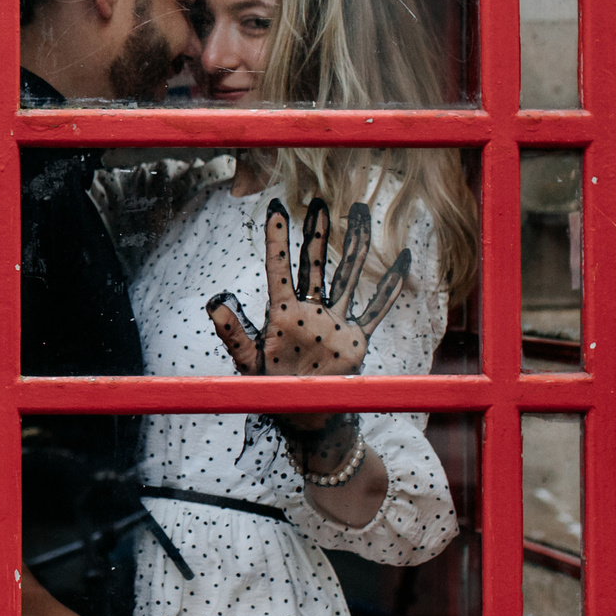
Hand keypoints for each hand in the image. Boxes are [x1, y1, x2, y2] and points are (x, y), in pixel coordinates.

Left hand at [206, 197, 411, 378]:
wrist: (305, 415)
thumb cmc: (274, 388)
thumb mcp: (248, 362)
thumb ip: (233, 333)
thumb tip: (212, 302)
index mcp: (282, 313)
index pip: (278, 268)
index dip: (277, 239)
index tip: (275, 209)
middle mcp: (309, 310)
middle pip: (314, 263)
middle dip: (317, 233)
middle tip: (318, 200)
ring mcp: (334, 320)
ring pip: (346, 275)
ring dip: (354, 246)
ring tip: (360, 215)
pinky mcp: (355, 337)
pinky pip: (375, 308)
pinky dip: (390, 287)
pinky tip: (403, 262)